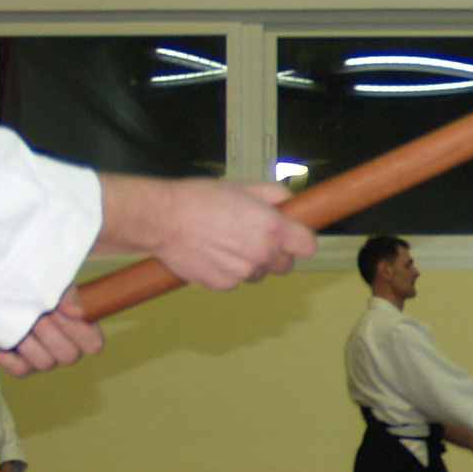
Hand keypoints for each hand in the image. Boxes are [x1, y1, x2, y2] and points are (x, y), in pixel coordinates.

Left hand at [0, 289, 105, 372]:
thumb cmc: (29, 282)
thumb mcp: (49, 281)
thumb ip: (66, 295)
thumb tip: (77, 312)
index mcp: (80, 329)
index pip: (93, 343)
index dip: (81, 331)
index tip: (61, 309)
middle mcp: (64, 349)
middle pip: (69, 355)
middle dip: (50, 331)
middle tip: (35, 312)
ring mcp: (43, 360)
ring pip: (45, 362)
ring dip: (29, 339)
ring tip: (16, 318)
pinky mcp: (20, 366)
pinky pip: (18, 368)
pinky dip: (7, 351)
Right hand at [155, 179, 316, 290]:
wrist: (163, 220)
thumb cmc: (201, 198)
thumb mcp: (243, 186)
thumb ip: (274, 195)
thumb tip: (289, 203)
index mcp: (272, 228)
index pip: (308, 247)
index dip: (301, 240)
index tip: (293, 235)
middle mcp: (262, 254)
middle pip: (286, 265)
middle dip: (277, 253)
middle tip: (255, 236)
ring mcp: (243, 273)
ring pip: (260, 273)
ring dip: (252, 262)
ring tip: (228, 242)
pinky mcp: (224, 285)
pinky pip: (236, 281)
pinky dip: (229, 270)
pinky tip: (213, 253)